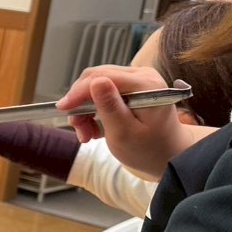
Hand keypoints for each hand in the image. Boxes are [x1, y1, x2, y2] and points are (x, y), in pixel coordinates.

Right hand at [56, 65, 198, 178]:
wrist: (169, 155)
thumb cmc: (149, 150)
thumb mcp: (125, 134)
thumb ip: (110, 107)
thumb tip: (95, 82)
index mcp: (147, 86)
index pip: (103, 77)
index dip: (79, 92)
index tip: (62, 109)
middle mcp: (143, 75)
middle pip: (97, 77)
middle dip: (81, 103)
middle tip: (78, 128)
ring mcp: (138, 79)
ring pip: (96, 84)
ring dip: (86, 109)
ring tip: (87, 133)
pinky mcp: (133, 86)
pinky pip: (103, 90)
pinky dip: (94, 109)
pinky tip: (94, 126)